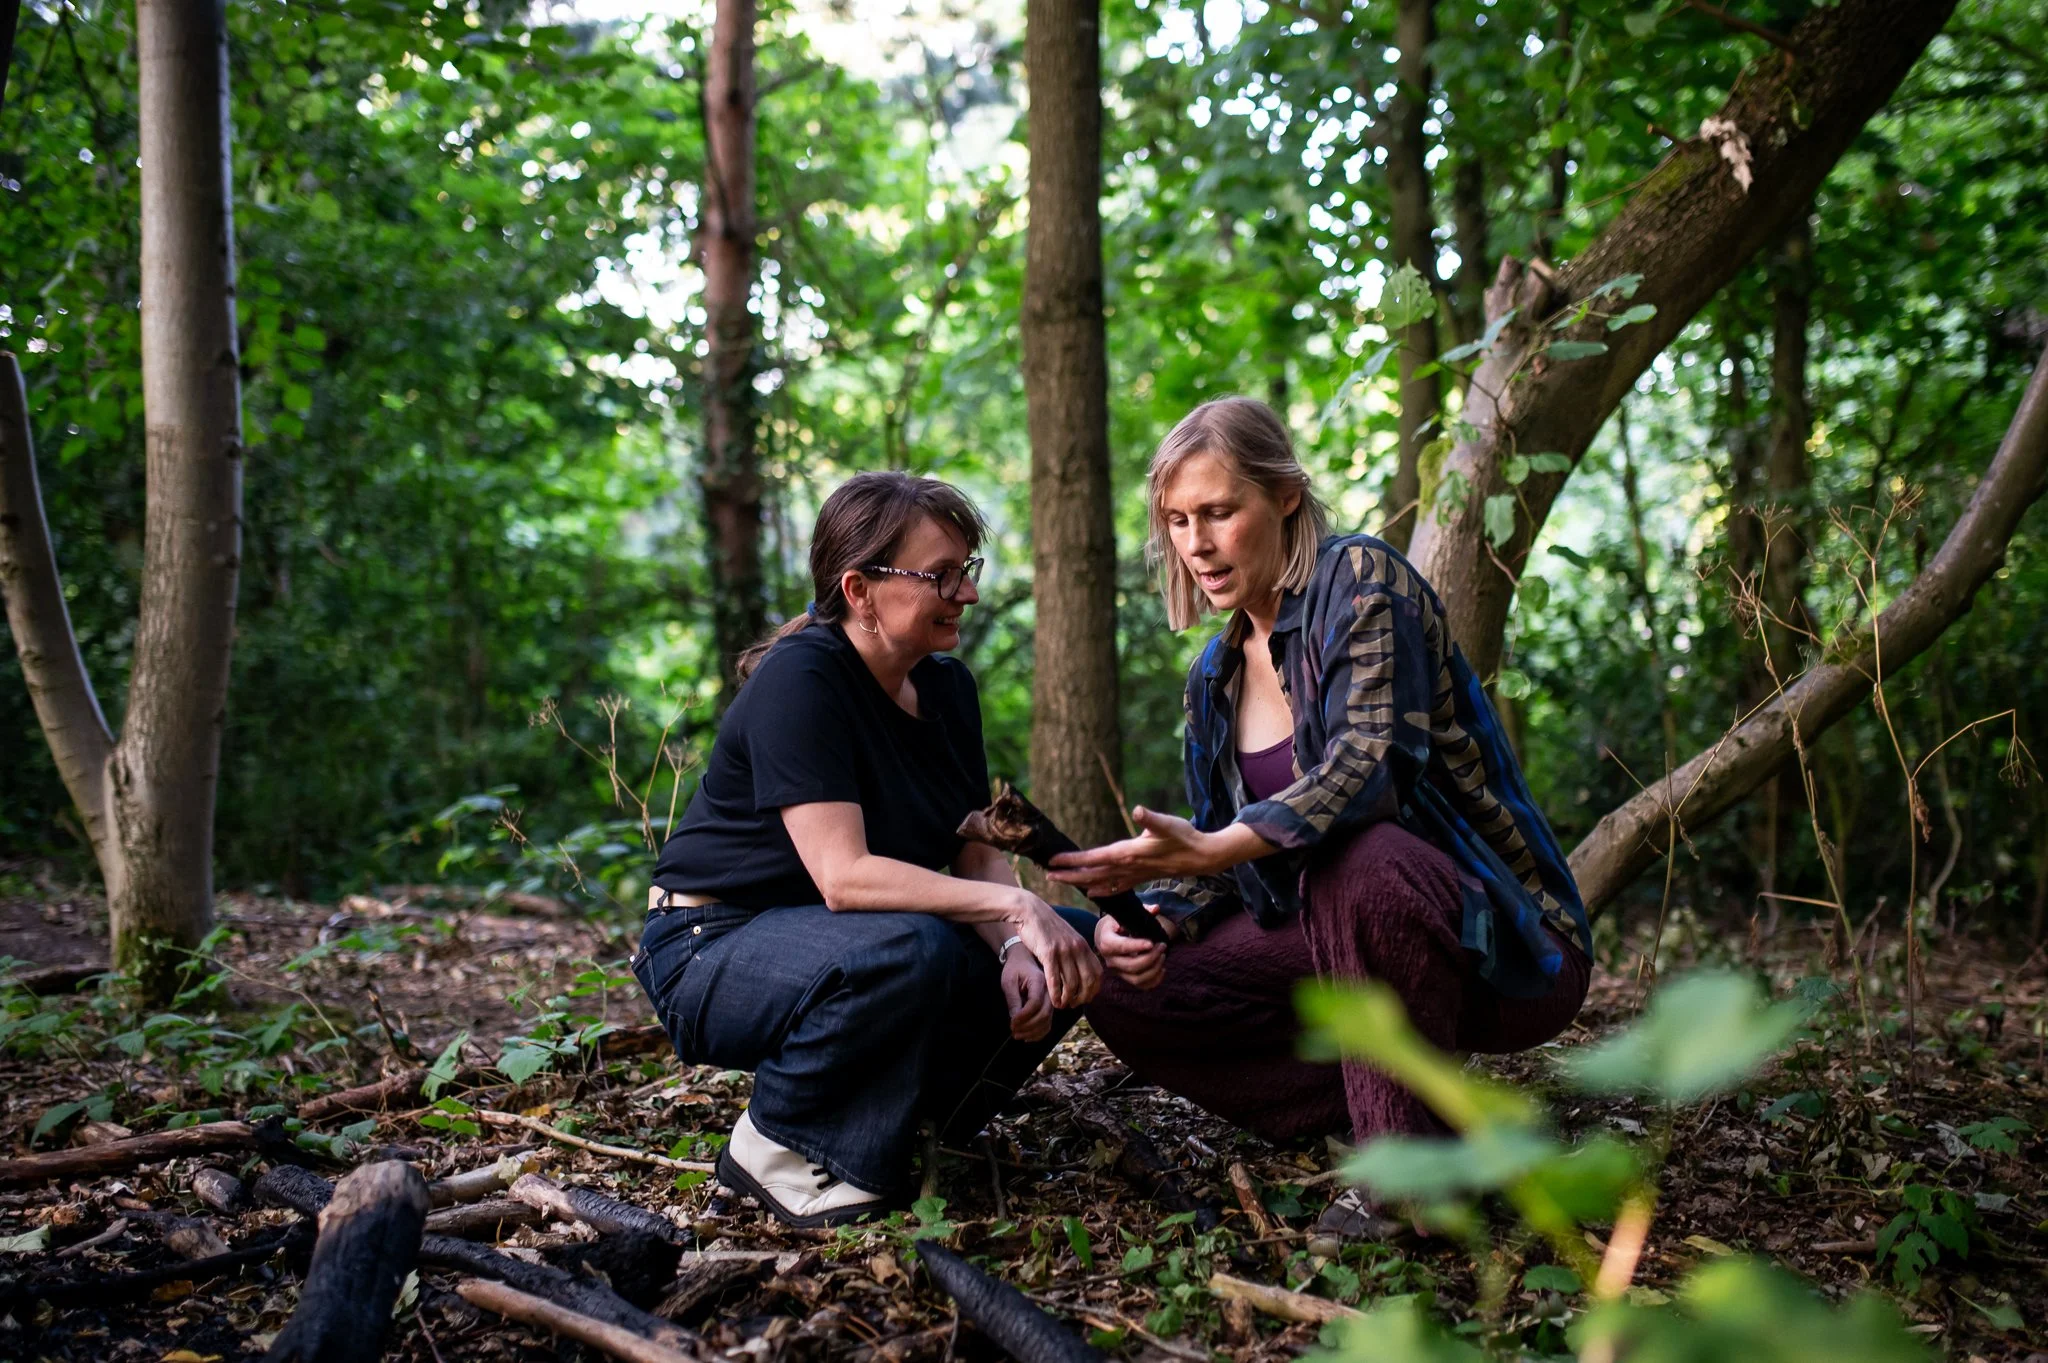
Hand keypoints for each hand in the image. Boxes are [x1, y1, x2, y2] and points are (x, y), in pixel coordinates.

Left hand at [1000, 953, 1052, 1040]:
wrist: (1024, 961)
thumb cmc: (1015, 969)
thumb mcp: (1009, 981)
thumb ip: (1013, 999)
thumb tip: (1014, 1018)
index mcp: (1039, 981)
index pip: (1036, 1002)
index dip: (1024, 1015)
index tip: (1012, 1022)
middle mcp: (1049, 991)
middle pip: (1044, 1014)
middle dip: (1028, 1026)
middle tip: (1013, 1031)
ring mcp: (1051, 1000)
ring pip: (1047, 1021)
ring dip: (1032, 1032)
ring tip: (1017, 1035)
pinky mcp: (1049, 1007)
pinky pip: (1048, 1023)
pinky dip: (1039, 1033)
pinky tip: (1027, 1037)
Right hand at [1010, 891, 1101, 1009]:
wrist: (1030, 911)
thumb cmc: (1047, 927)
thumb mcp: (1069, 937)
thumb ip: (1077, 952)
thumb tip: (1084, 970)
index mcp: (1084, 945)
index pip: (1097, 974)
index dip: (1093, 990)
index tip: (1085, 998)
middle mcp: (1077, 948)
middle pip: (1087, 981)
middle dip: (1082, 997)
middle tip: (1073, 1005)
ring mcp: (1063, 950)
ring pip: (1071, 983)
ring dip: (1068, 999)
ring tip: (1062, 1005)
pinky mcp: (1048, 952)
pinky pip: (1055, 979)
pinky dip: (1056, 994)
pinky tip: (1054, 1001)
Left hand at [1048, 806, 1219, 897]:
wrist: (1202, 857)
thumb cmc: (1185, 836)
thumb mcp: (1168, 823)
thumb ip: (1151, 818)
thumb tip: (1138, 810)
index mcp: (1129, 853)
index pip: (1094, 858)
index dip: (1073, 860)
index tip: (1054, 861)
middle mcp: (1128, 867)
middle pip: (1092, 873)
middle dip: (1069, 875)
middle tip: (1047, 875)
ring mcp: (1134, 874)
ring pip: (1102, 881)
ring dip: (1081, 882)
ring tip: (1061, 882)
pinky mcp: (1141, 876)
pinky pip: (1116, 886)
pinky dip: (1102, 889)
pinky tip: (1093, 892)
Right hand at [1095, 913, 1166, 989]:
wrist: (1105, 935)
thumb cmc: (1117, 922)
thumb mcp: (1124, 914)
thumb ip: (1142, 910)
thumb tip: (1156, 909)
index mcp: (1106, 941)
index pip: (1121, 947)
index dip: (1136, 946)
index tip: (1151, 942)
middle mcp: (1110, 959)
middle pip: (1131, 966)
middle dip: (1150, 957)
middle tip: (1162, 945)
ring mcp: (1118, 971)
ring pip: (1137, 978)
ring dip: (1154, 969)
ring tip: (1163, 955)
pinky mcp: (1126, 977)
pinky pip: (1141, 985)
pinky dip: (1155, 980)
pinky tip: (1162, 968)